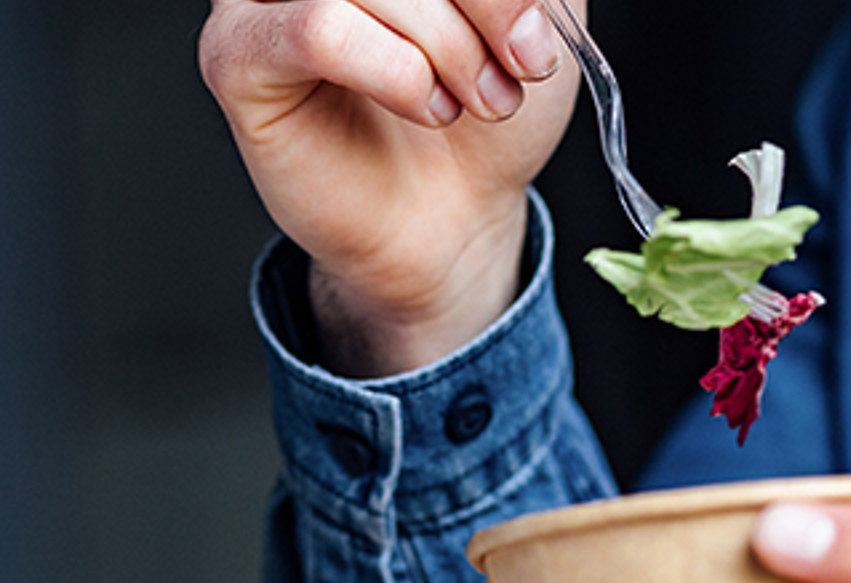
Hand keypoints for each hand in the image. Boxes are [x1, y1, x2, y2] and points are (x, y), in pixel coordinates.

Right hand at [199, 0, 579, 374]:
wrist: (456, 225)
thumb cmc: (487, 126)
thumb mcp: (545, 28)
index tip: (539, 45)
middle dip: (477, 12)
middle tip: (512, 78)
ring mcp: (264, 3)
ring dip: (446, 50)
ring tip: (474, 107)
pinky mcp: (239, 62)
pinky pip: (312, 29)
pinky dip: (392, 68)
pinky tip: (426, 107)